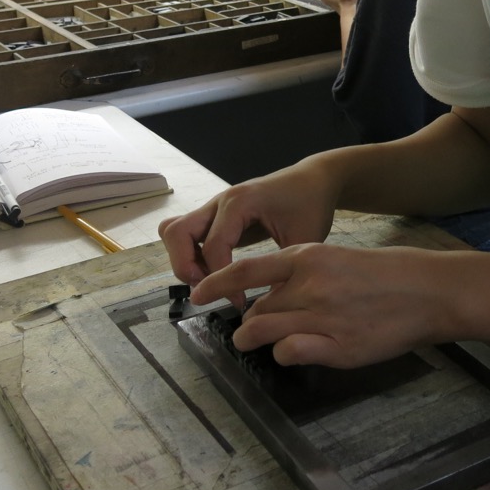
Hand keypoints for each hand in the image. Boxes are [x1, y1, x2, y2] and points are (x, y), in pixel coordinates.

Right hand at [158, 157, 339, 299]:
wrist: (314, 180)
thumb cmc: (311, 204)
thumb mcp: (304, 239)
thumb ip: (285, 271)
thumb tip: (269, 309)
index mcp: (240, 202)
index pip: (212, 247)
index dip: (221, 280)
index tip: (240, 302)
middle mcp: (220, 201)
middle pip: (177, 232)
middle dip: (185, 267)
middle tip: (208, 290)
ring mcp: (215, 206)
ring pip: (174, 230)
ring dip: (183, 259)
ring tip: (209, 282)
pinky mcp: (216, 214)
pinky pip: (187, 232)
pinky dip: (190, 253)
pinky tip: (214, 271)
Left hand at [197, 243, 455, 367]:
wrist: (425, 290)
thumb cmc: (382, 274)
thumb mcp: (335, 259)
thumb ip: (300, 275)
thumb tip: (267, 295)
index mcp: (307, 258)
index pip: (246, 270)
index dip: (216, 283)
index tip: (196, 295)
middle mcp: (309, 285)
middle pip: (254, 308)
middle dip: (246, 321)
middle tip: (248, 328)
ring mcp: (321, 317)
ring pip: (264, 331)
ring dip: (255, 339)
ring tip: (257, 342)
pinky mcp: (336, 346)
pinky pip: (289, 352)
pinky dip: (283, 353)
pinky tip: (295, 349)